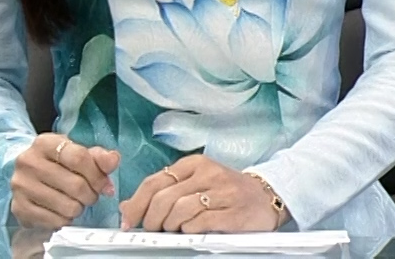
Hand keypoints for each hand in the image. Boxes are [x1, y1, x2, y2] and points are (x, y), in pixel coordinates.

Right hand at [9, 134, 120, 228]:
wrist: (27, 176)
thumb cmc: (58, 164)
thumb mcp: (76, 154)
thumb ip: (98, 157)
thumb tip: (114, 159)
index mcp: (44, 143)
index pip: (78, 158)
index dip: (98, 175)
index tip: (105, 185)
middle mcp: (28, 161)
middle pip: (76, 185)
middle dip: (91, 194)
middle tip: (90, 195)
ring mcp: (21, 185)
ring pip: (68, 206)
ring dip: (79, 208)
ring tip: (75, 202)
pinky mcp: (19, 208)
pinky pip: (56, 221)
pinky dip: (66, 220)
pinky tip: (62, 211)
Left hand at [118, 155, 284, 232]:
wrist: (266, 197)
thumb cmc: (227, 191)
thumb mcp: (194, 184)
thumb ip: (164, 192)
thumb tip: (127, 206)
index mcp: (194, 164)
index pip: (155, 181)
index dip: (137, 203)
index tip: (129, 219)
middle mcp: (207, 174)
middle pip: (164, 197)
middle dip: (150, 218)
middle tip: (150, 229)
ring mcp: (222, 192)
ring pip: (180, 209)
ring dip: (169, 225)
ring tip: (171, 230)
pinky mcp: (233, 212)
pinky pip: (201, 222)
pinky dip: (189, 229)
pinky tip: (189, 230)